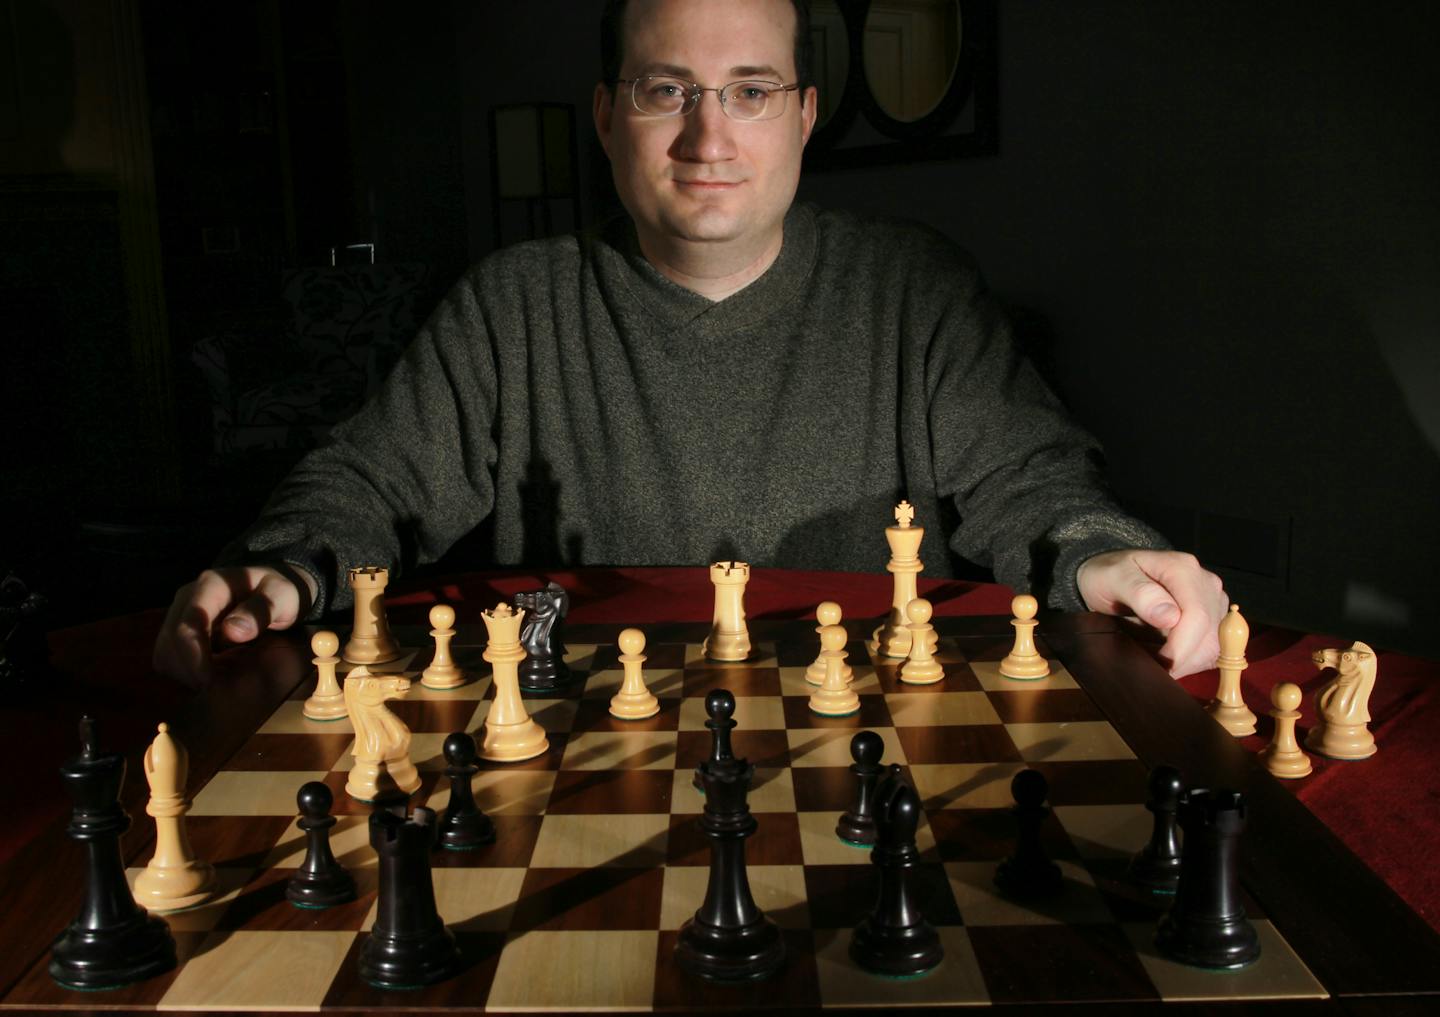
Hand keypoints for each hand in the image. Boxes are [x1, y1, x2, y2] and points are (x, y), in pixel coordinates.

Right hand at [152, 565, 313, 685]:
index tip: (208, 683)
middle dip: (186, 670)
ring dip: (182, 672)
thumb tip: (231, 631)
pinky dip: (181, 670)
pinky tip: (205, 677)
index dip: (192, 657)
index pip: (188, 625)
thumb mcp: (282, 597)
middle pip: (170, 640)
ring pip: (164, 649)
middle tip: (211, 691)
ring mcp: (180, 612)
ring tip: (210, 685)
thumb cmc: (279, 593)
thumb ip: (261, 610)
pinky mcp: (178, 627)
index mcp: (211, 585)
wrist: (273, 589)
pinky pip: (168, 654)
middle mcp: (188, 597)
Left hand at [1075, 549, 1227, 677]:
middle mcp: (1204, 582)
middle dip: (1182, 659)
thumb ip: (1139, 594)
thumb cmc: (1109, 575)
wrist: (1112, 576)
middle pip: (1209, 636)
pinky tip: (1167, 655)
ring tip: (1156, 658)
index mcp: (1183, 569)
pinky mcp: (1212, 617)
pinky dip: (1190, 659)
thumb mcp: (1112, 579)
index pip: (1196, 617)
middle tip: (1152, 665)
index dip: (1181, 648)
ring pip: (1213, 646)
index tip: (1159, 664)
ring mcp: (1212, 600)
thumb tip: (1171, 617)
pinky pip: (1210, 648)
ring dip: (1186, 662)